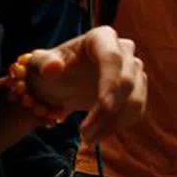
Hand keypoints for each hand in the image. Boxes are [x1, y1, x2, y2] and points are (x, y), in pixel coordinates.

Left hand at [25, 26, 146, 143]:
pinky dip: (119, 125)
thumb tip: (54, 68)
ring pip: (135, 99)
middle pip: (127, 82)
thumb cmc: (49, 70)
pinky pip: (136, 110)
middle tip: (84, 134)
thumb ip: (43, 63)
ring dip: (114, 124)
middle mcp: (124, 49)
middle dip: (108, 112)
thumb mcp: (39, 65)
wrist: (60, 84)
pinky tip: (99, 134)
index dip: (111, 82)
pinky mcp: (137, 88)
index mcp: (101, 37)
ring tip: (88, 139)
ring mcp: (134, 69)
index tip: (104, 107)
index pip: (112, 58)